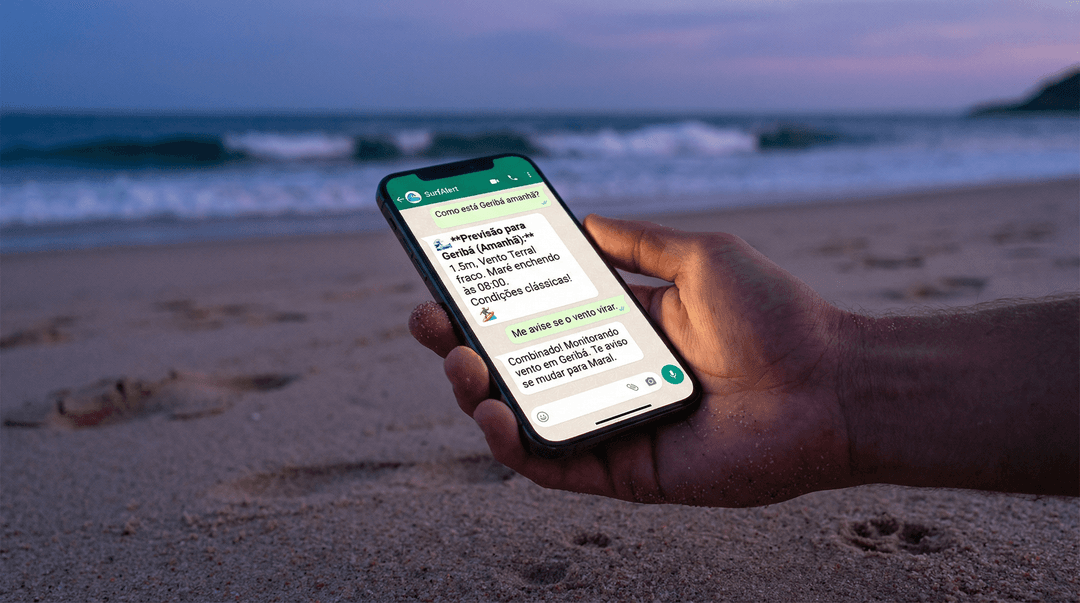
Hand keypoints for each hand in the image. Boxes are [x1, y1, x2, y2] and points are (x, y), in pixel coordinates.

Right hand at [410, 215, 855, 506]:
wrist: (832, 386)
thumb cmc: (775, 316)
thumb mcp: (698, 256)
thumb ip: (637, 240)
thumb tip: (582, 217)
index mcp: (624, 329)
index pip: (539, 318)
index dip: (490, 302)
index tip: (447, 278)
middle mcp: (610, 378)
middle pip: (517, 368)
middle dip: (461, 345)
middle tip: (427, 321)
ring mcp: (614, 427)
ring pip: (523, 419)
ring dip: (476, 392)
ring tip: (460, 361)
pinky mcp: (627, 472)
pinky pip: (556, 466)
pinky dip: (515, 445)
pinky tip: (495, 412)